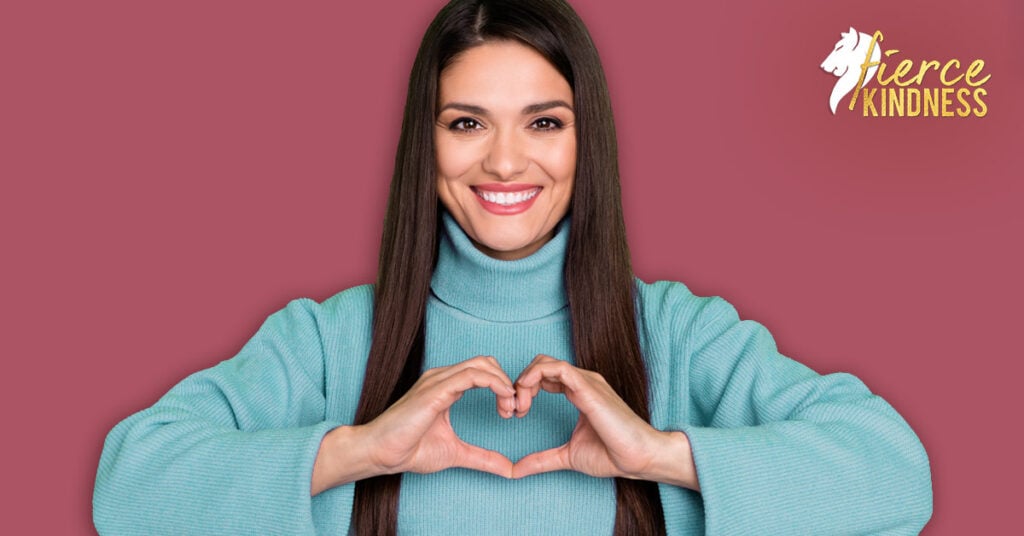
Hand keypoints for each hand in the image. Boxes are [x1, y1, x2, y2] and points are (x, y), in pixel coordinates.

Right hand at [312, 356, 515, 493]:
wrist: (380, 453)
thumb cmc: (408, 449)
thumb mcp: (456, 453)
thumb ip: (482, 458)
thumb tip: (509, 469)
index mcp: (446, 387)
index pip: (483, 372)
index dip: (503, 387)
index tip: (512, 412)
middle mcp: (442, 378)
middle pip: (486, 362)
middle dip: (507, 382)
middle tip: (515, 410)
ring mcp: (438, 380)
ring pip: (482, 364)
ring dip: (504, 384)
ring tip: (510, 409)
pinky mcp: (435, 389)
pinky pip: (471, 375)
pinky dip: (494, 384)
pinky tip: (504, 400)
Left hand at [510, 355, 699, 489]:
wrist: (638, 458)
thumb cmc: (612, 454)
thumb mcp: (567, 456)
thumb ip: (541, 460)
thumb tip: (515, 470)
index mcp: (578, 392)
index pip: (544, 376)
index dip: (524, 390)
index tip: (517, 414)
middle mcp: (582, 382)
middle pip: (540, 365)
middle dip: (520, 384)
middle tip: (513, 411)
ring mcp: (586, 381)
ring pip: (545, 362)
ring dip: (524, 381)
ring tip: (520, 407)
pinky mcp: (589, 387)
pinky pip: (557, 368)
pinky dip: (535, 376)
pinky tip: (526, 395)